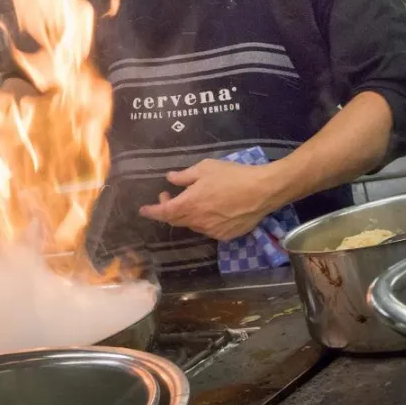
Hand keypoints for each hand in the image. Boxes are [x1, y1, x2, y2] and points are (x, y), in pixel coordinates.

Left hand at [139, 158, 278, 240]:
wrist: (261, 191)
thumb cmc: (232, 176)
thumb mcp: (205, 168)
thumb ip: (185, 176)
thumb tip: (170, 179)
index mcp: (189, 204)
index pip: (163, 212)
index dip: (152, 211)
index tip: (143, 210)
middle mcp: (197, 221)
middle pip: (175, 220)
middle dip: (167, 209)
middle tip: (168, 196)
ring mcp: (212, 231)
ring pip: (192, 225)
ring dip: (185, 214)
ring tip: (192, 200)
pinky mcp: (225, 236)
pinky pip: (207, 229)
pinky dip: (202, 220)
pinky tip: (211, 209)